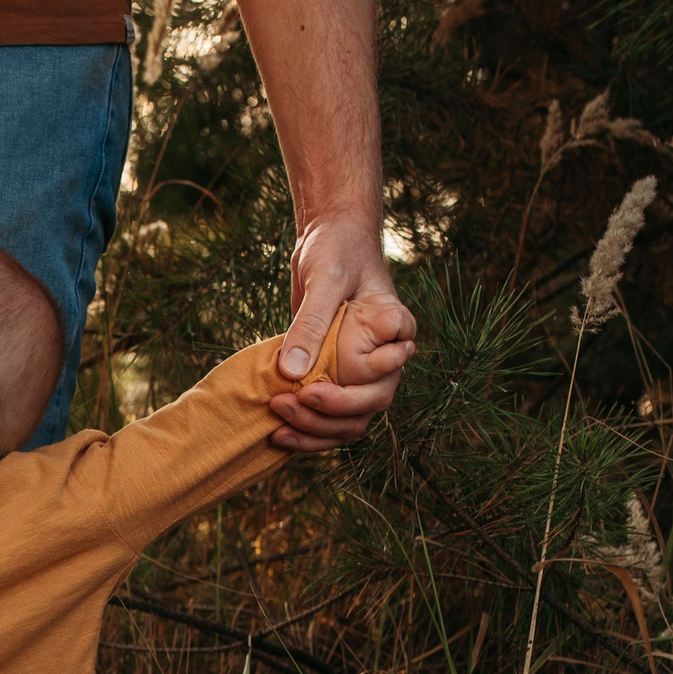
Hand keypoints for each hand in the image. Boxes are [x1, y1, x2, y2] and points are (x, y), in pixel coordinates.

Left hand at [270, 213, 415, 451]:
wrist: (329, 240)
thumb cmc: (335, 250)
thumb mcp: (323, 279)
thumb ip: (312, 323)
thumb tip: (292, 373)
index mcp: (395, 331)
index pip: (389, 371)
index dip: (357, 390)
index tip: (313, 387)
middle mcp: (384, 358)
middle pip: (370, 405)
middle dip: (327, 413)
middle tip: (285, 403)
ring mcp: (361, 372)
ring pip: (350, 422)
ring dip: (315, 430)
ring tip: (277, 423)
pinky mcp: (336, 379)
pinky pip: (330, 418)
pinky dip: (308, 430)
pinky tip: (278, 433)